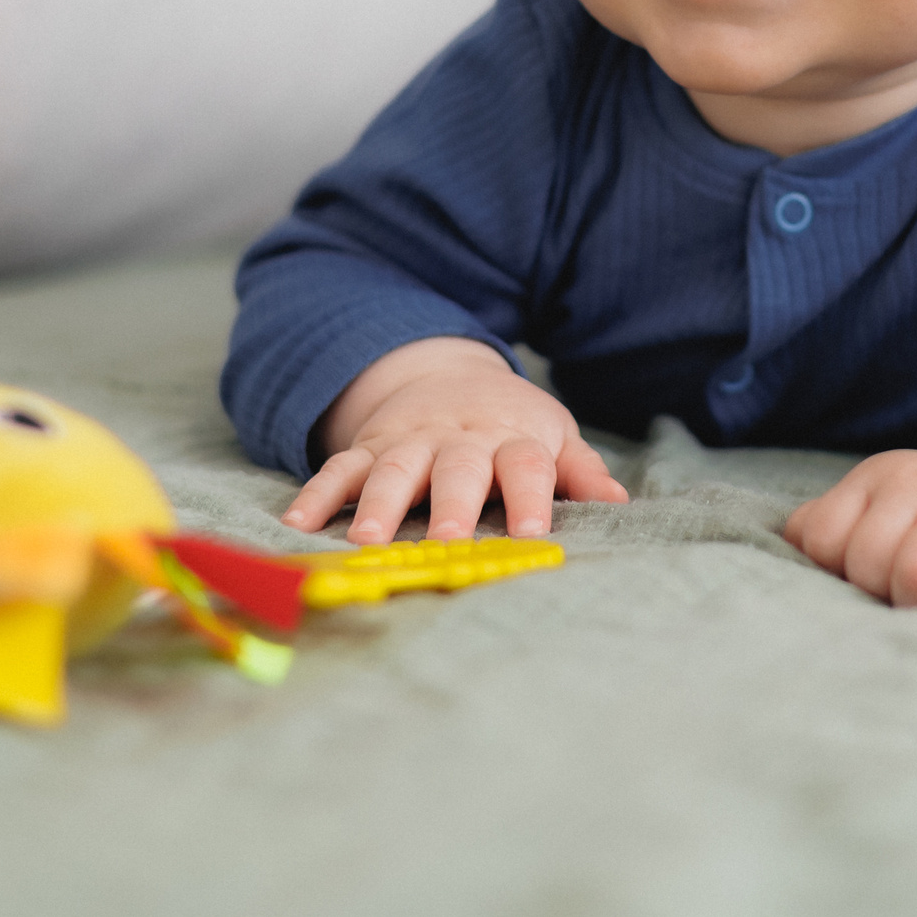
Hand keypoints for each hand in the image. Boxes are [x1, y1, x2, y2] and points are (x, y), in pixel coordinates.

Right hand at [280, 337, 628, 542]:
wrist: (446, 376)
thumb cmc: (509, 423)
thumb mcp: (552, 436)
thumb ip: (580, 471)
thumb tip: (619, 504)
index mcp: (510, 439)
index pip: (526, 465)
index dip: (532, 496)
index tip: (534, 531)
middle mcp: (458, 440)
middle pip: (457, 468)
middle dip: (452, 504)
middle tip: (447, 540)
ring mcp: (408, 441)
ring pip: (394, 469)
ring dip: (381, 504)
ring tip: (369, 540)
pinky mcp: (368, 446)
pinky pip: (339, 469)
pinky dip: (317, 495)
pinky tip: (298, 524)